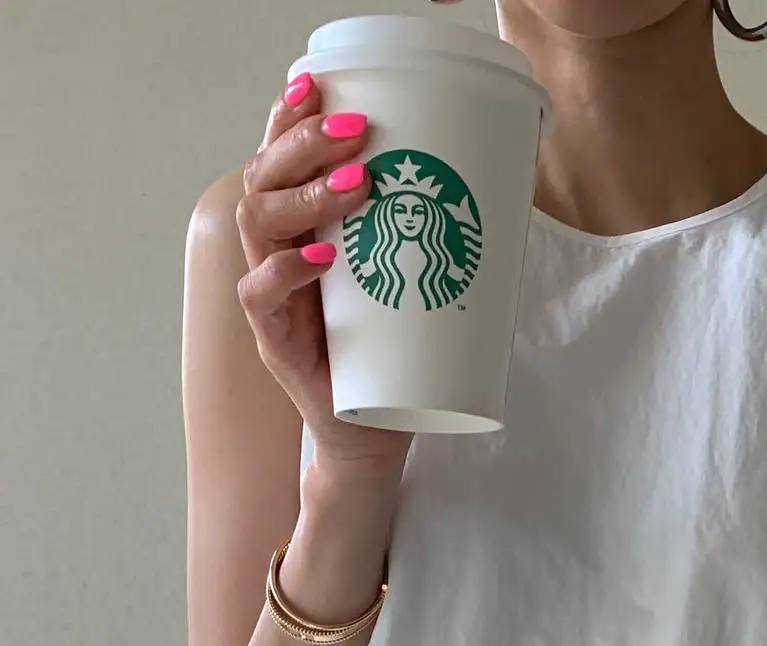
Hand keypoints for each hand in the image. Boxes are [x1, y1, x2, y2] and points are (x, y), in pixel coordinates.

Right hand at [235, 70, 412, 472]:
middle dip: (303, 143)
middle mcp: (277, 255)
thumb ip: (428, 236)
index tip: (317, 83)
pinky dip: (288, 269)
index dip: (289, 119)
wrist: (378, 434)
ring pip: (258, 224)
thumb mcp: (414, 282)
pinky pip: (260, 293)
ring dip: (304, 194)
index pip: (280, 160)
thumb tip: (502, 187)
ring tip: (354, 182)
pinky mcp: (276, 342)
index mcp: (303, 232)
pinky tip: (324, 255)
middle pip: (264, 178)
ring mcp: (272, 297)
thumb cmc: (396, 356)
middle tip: (355, 129)